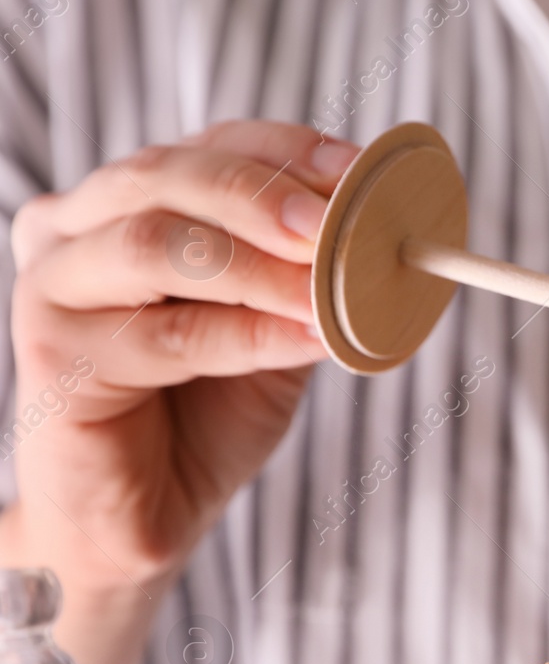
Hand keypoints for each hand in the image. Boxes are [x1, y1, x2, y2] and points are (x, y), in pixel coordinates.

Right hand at [2, 120, 357, 663]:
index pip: (211, 148)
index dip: (289, 153)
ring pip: (157, 245)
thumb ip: (309, 275)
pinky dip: (249, 332)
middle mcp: (74, 229)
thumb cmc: (208, 411)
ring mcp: (53, 287)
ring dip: (259, 265)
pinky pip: (167, 334)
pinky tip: (310, 340)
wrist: (148, 515)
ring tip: (332, 288)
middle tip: (337, 223)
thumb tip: (382, 232)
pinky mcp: (56, 357)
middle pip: (169, 176)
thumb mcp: (277, 327)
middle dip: (264, 194)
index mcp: (127, 202)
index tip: (360, 170)